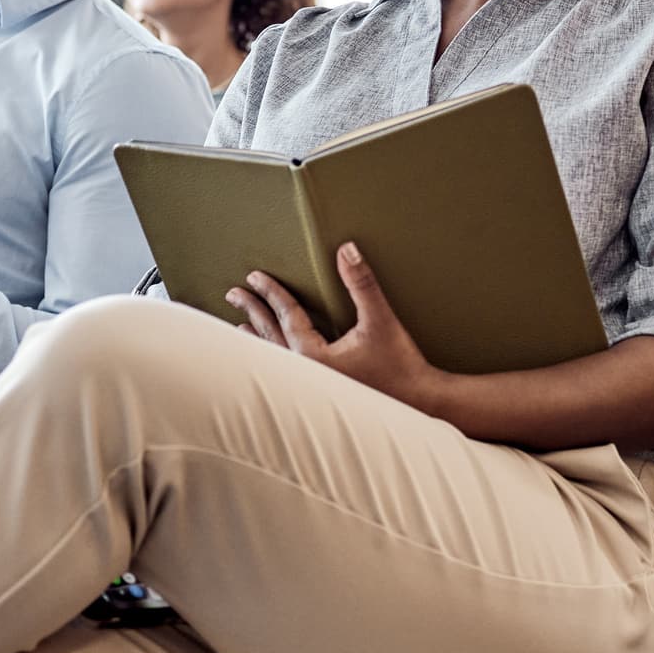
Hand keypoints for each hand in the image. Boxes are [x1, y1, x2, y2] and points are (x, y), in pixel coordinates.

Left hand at [226, 243, 447, 411]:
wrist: (419, 403)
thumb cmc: (400, 365)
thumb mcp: (380, 320)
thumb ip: (362, 283)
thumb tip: (346, 249)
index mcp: (314, 357)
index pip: (285, 316)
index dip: (271, 292)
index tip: (254, 276)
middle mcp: (307, 374)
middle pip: (270, 337)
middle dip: (252, 313)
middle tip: (233, 294)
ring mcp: (313, 387)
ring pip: (276, 358)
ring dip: (258, 339)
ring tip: (241, 327)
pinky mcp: (324, 393)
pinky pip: (289, 369)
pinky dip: (275, 356)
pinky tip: (277, 355)